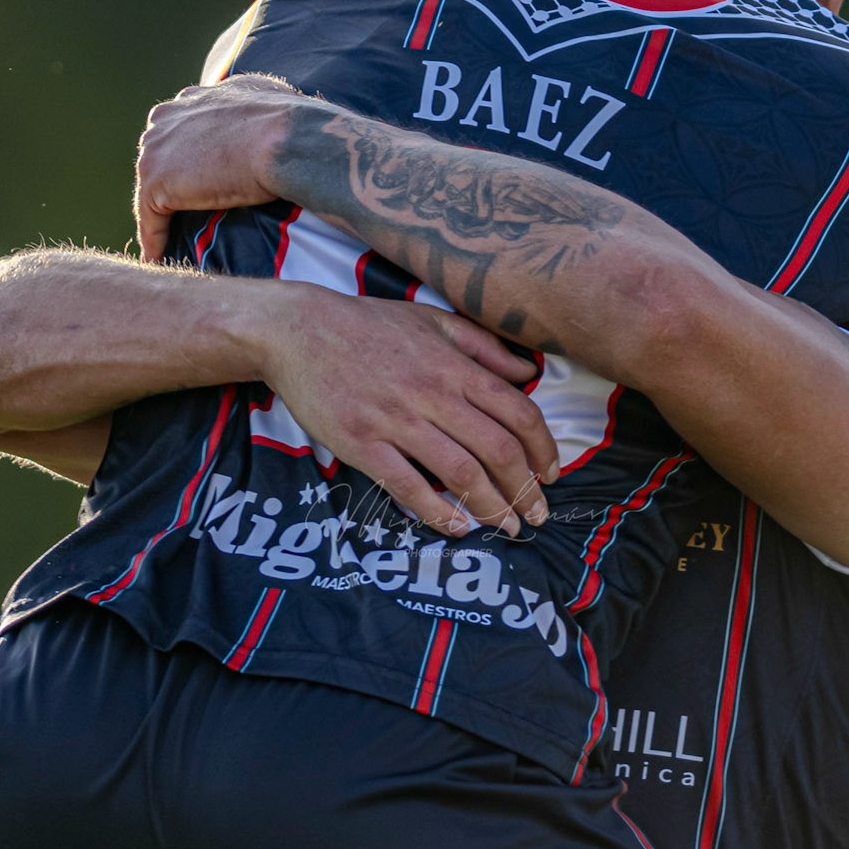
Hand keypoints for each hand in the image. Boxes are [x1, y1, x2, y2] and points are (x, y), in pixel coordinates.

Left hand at [134, 75, 304, 261]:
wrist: (285, 141)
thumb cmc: (289, 125)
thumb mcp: (266, 98)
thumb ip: (247, 105)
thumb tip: (260, 117)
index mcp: (192, 99)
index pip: (178, 135)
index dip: (187, 163)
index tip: (197, 188)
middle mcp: (167, 117)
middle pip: (159, 161)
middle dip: (169, 189)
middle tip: (183, 222)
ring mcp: (157, 149)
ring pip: (152, 192)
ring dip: (161, 219)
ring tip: (169, 248)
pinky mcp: (156, 181)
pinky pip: (150, 220)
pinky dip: (155, 242)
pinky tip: (160, 262)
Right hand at [258, 285, 559, 536]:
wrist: (296, 330)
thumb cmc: (366, 324)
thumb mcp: (432, 320)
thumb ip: (484, 347)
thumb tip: (530, 372)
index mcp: (453, 365)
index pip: (517, 412)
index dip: (543, 448)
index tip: (551, 473)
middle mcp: (432, 394)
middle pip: (497, 449)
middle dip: (525, 488)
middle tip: (538, 514)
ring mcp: (395, 421)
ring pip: (460, 472)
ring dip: (492, 507)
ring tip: (508, 527)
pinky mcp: (361, 443)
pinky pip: (408, 485)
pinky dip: (438, 512)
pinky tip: (458, 528)